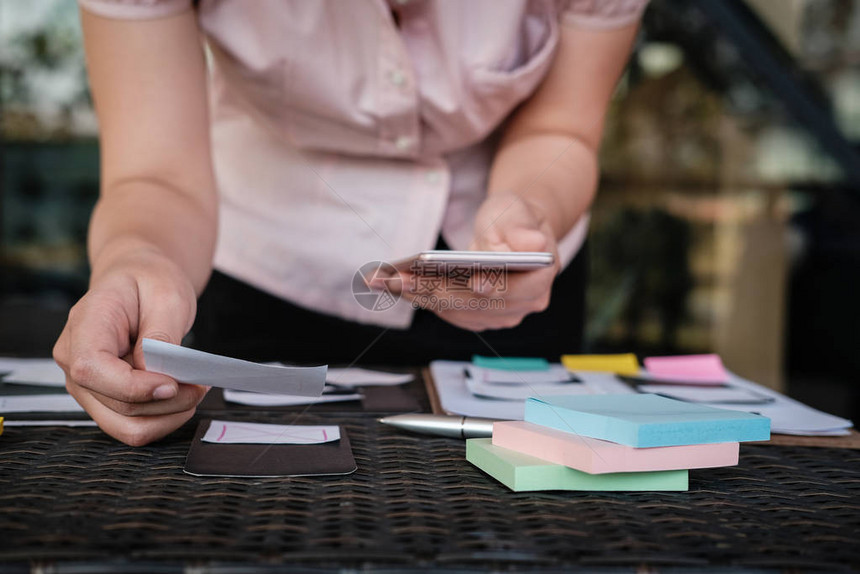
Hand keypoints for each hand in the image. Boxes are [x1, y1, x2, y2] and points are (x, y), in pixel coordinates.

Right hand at [53, 249, 206, 445]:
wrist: (138, 280)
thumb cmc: (150, 281)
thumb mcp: (166, 294)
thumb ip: (160, 336)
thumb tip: (158, 375)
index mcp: (84, 325)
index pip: (93, 370)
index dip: (134, 387)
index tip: (175, 383)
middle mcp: (74, 360)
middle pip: (116, 405)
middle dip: (167, 403)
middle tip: (201, 384)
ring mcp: (86, 384)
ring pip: (124, 426)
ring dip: (168, 417)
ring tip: (194, 390)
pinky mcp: (103, 398)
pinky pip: (130, 425)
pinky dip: (162, 418)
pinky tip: (181, 396)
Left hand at [397, 192, 560, 330]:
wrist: (510, 231)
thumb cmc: (514, 219)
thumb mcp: (518, 212)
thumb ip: (522, 228)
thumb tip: (533, 242)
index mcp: (539, 281)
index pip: (513, 291)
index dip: (491, 287)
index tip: (471, 282)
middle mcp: (520, 307)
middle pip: (474, 304)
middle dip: (433, 290)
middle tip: (397, 278)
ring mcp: (497, 316)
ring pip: (454, 310)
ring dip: (417, 297)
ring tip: (383, 281)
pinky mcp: (475, 317)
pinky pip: (445, 310)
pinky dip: (419, 297)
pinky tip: (393, 284)